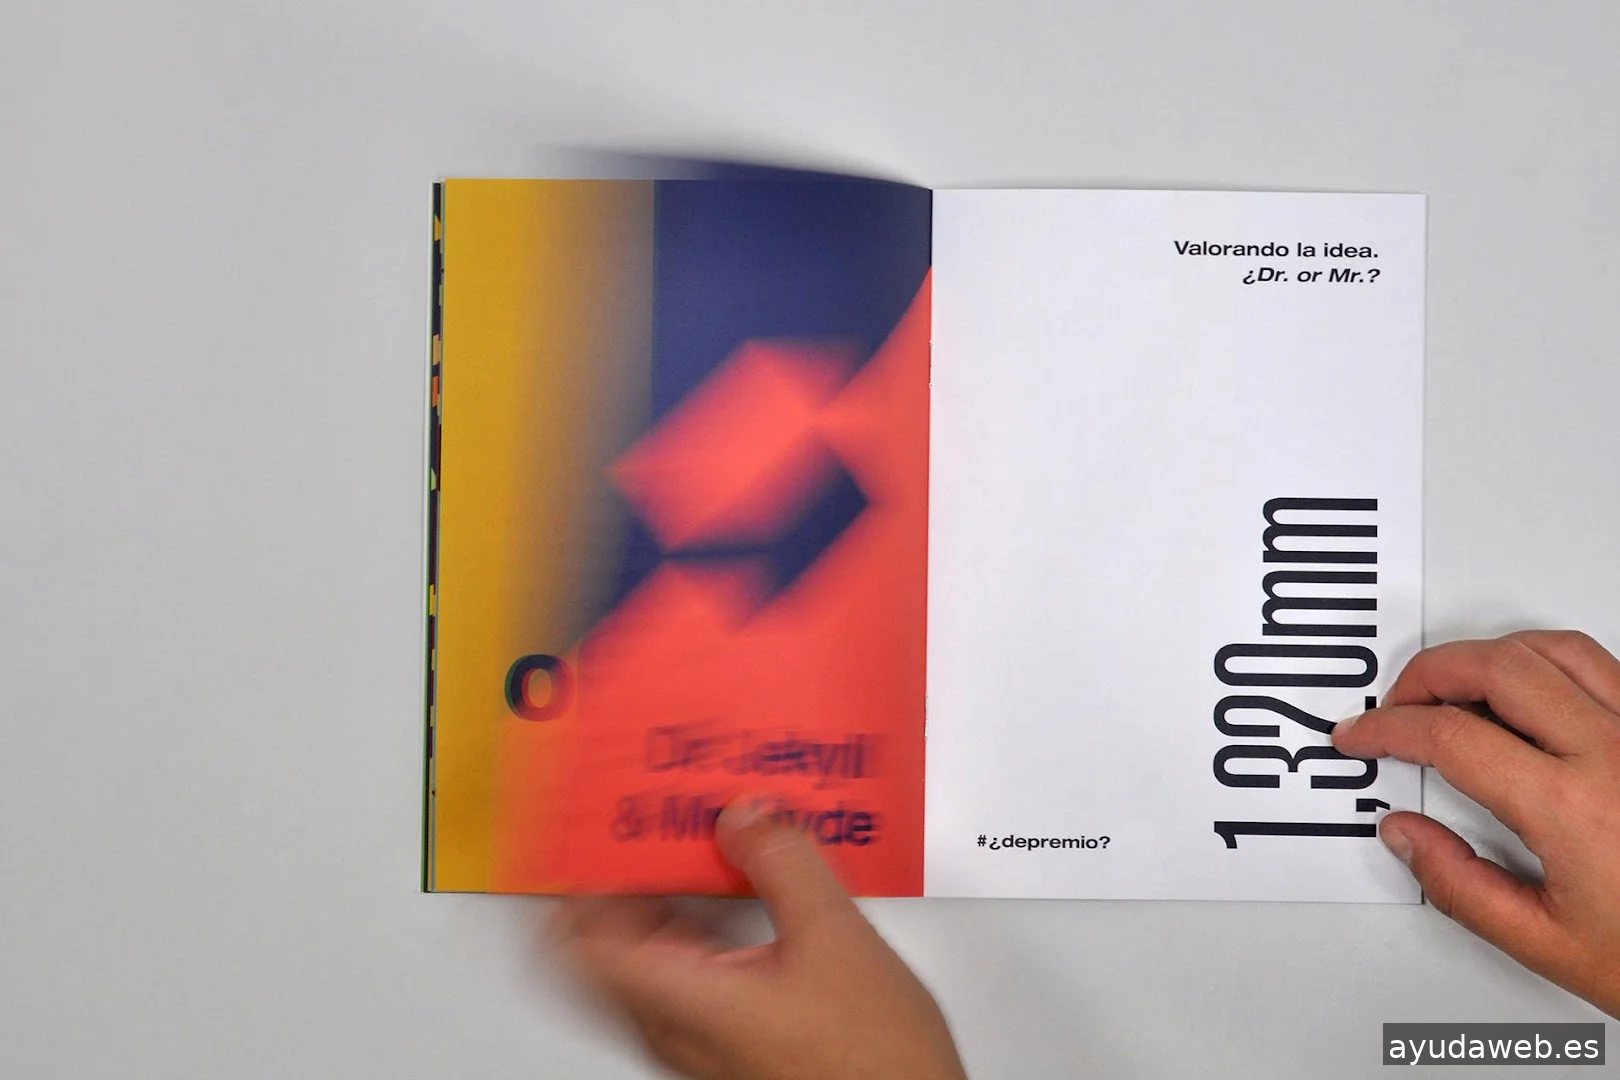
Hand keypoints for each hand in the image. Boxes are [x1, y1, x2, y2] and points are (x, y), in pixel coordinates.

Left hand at [551, 802, 968, 1079]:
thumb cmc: (874, 1063)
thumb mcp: (837, 936)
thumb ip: (784, 861)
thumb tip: (745, 815)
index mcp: (679, 999)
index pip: (575, 937)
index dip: (573, 875)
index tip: (594, 823)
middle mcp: (672, 1025)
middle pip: (604, 940)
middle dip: (625, 870)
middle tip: (652, 817)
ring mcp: (695, 1037)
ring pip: (645, 954)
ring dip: (666, 892)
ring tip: (705, 838)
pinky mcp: (725, 1038)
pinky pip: (684, 970)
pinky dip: (698, 920)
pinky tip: (744, 887)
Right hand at [1332, 630, 1619, 1016]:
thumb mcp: (1550, 945)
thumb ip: (1462, 887)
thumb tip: (1407, 835)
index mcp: (1573, 808)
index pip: (1451, 736)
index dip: (1388, 728)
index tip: (1363, 735)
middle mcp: (1614, 755)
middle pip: (1497, 667)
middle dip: (1428, 674)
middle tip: (1398, 703)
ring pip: (1553, 648)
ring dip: (1489, 656)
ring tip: (1457, 686)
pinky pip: (1602, 665)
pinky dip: (1547, 663)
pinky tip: (1529, 692)